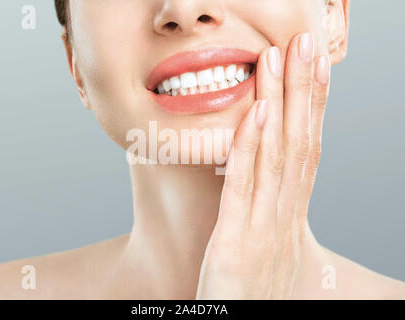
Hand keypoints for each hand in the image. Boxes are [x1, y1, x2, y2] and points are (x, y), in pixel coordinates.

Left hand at [196, 33, 330, 298]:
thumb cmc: (249, 293)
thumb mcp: (265, 248)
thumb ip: (266, 212)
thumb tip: (266, 180)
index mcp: (290, 217)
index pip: (307, 151)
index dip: (313, 108)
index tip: (316, 69)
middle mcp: (284, 218)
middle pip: (298, 143)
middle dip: (303, 91)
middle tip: (305, 44)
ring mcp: (263, 230)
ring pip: (277, 156)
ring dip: (280, 104)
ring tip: (280, 60)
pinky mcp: (236, 245)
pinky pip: (245, 188)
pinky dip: (252, 148)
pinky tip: (257, 113)